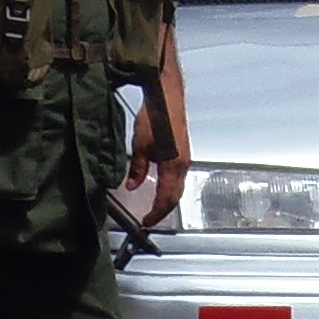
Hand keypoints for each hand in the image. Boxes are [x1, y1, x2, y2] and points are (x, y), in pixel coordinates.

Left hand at [147, 26, 192, 226]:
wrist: (167, 96)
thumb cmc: (157, 116)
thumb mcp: (140, 145)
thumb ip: (138, 168)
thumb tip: (133, 185)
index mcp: (174, 166)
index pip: (166, 199)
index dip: (155, 214)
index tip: (145, 222)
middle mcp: (183, 165)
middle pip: (174, 197)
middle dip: (162, 211)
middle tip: (150, 219)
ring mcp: (185, 159)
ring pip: (178, 187)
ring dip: (167, 200)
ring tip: (154, 208)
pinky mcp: (183, 152)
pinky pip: (178, 177)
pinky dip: (169, 187)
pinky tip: (160, 187)